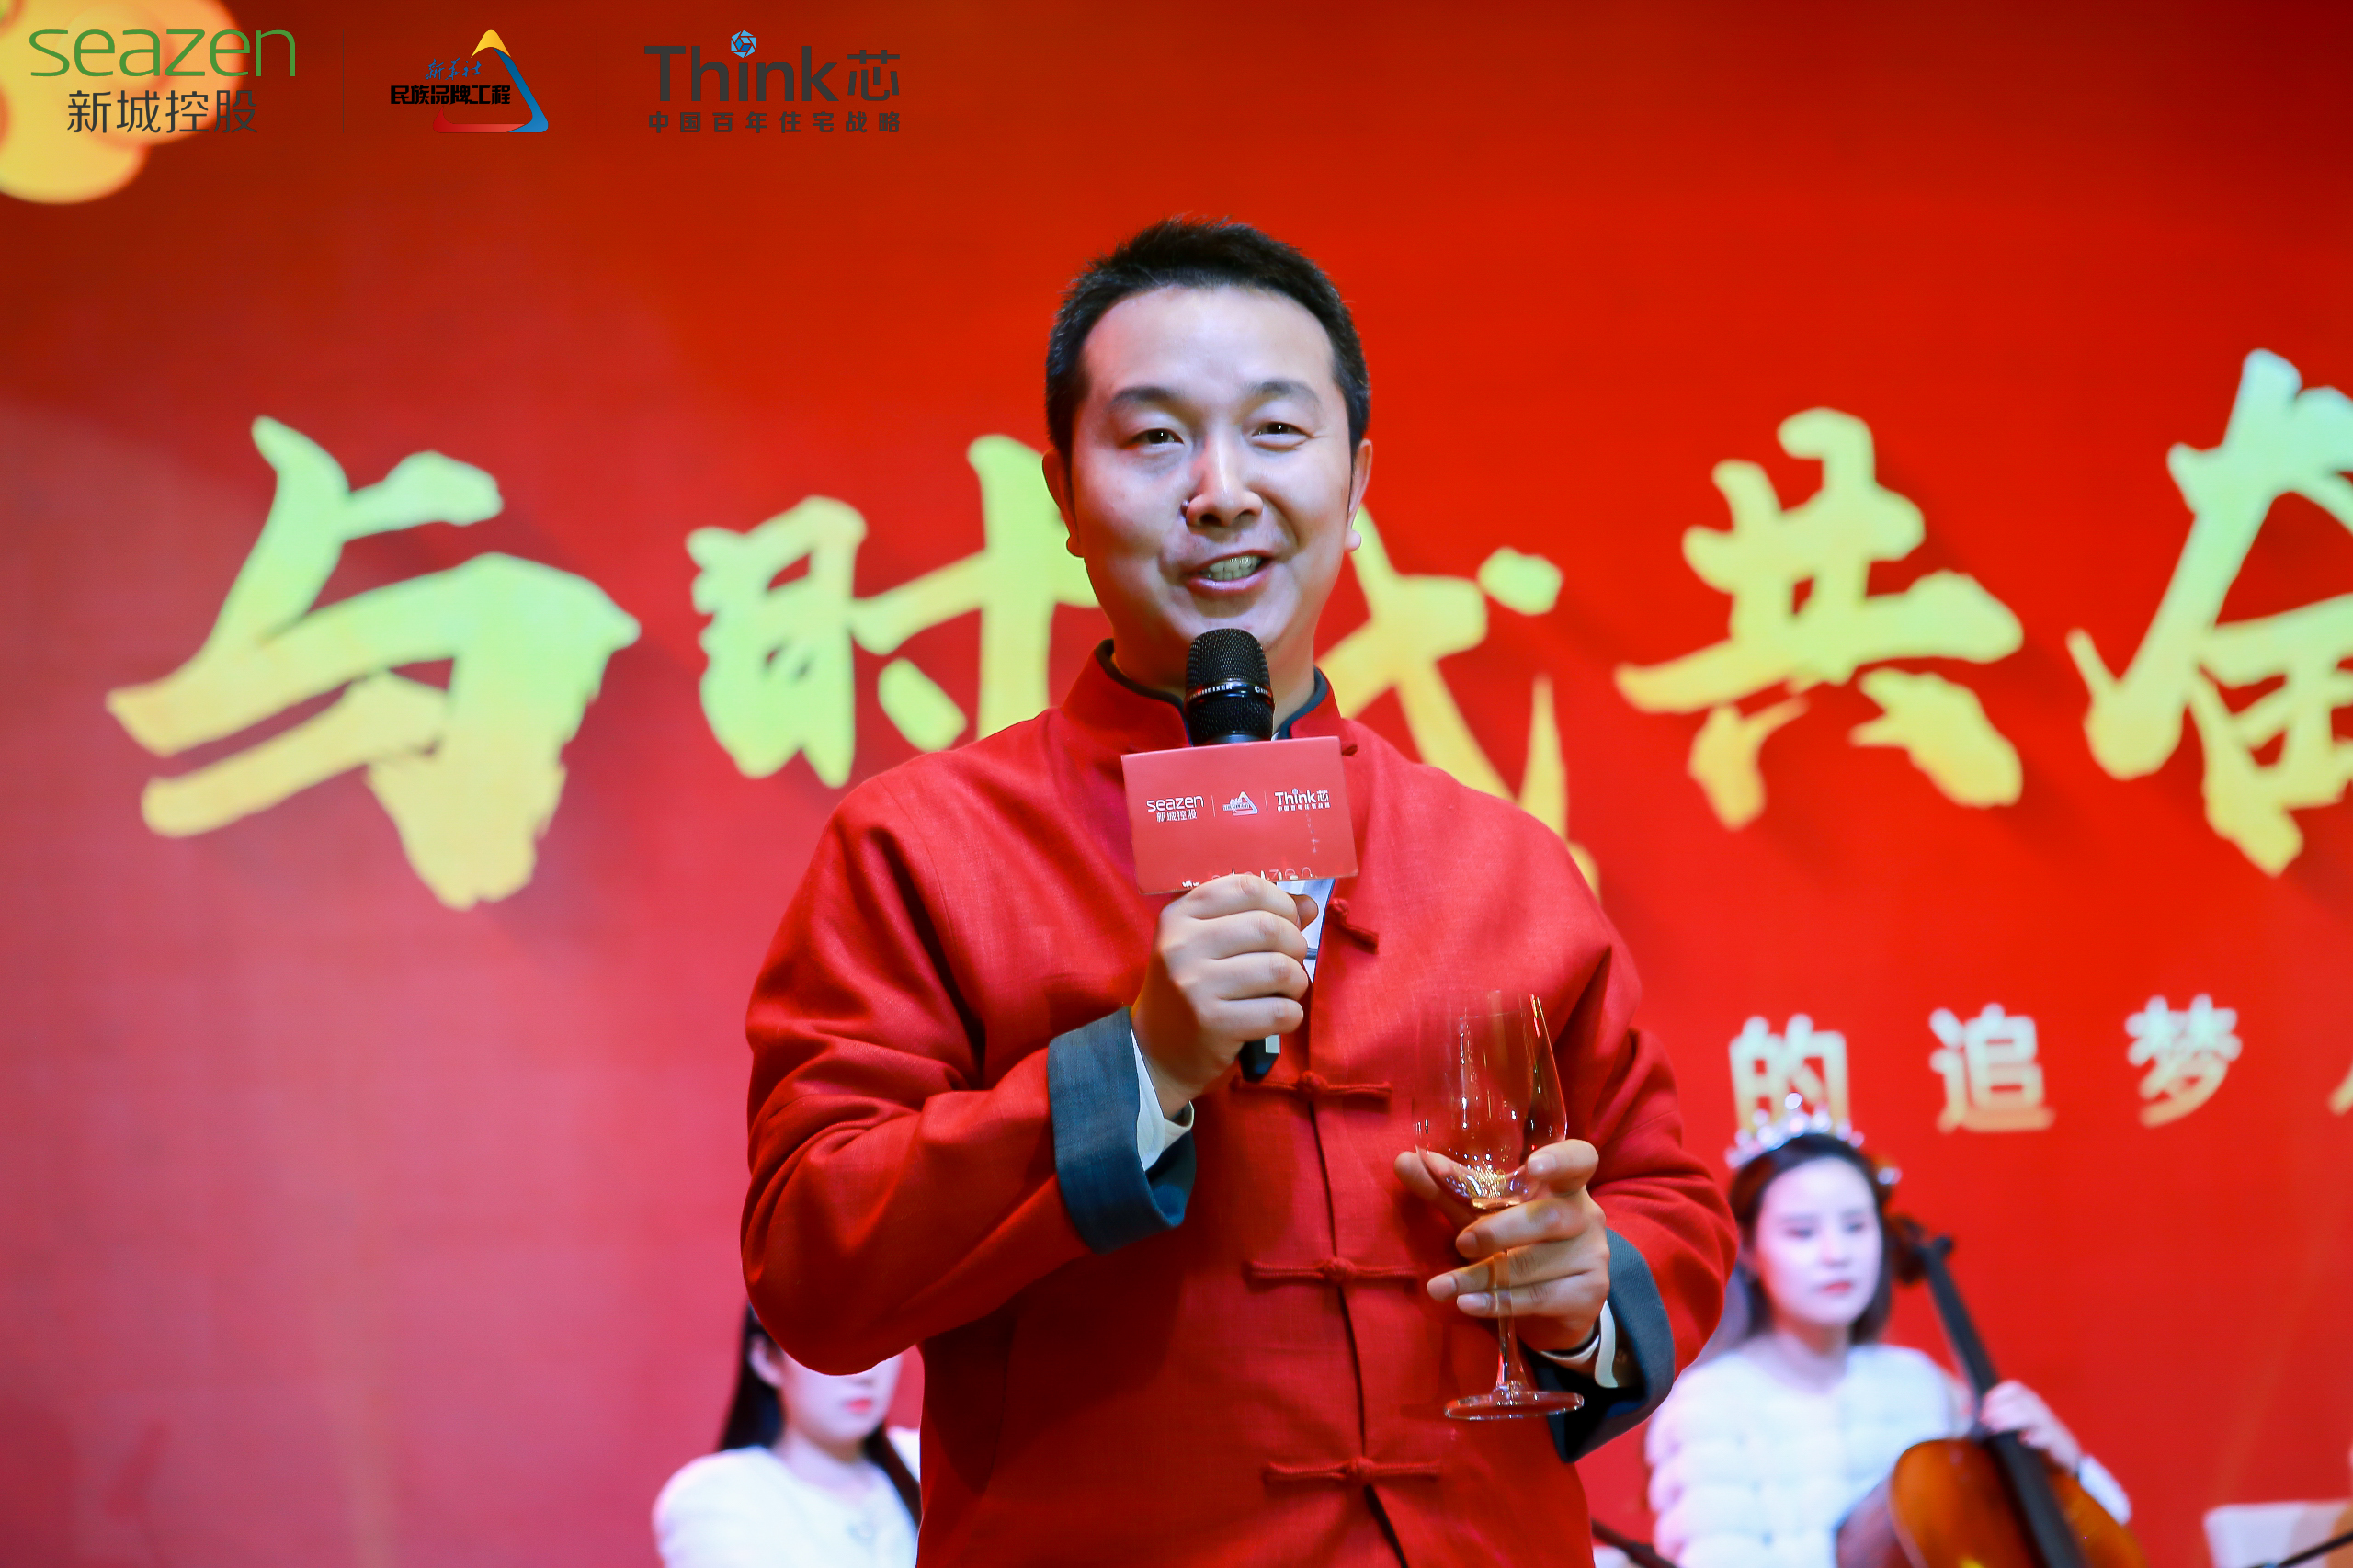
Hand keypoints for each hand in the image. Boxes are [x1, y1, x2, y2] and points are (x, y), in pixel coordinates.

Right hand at [1131, 875, 1317, 1115]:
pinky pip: (1279, 1011)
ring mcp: (1195, 985)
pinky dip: (1291, 1014)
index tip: (1287, 920)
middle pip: (1268, 926)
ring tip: (1287, 990)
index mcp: (1179, 915)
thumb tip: (1309, 905)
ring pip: (1279, 969)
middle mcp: (1182, 945)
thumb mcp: (1206, 944)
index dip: (1281, 901)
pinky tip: (1279, 1016)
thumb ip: (1254, 917)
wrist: (1154, 1051)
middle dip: (1295, 943)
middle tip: (1291, 960)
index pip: (1246, 887)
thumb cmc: (1190, 988)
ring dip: (1297, 981)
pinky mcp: (1213, 1023)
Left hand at [1394, 1139, 1609, 1353]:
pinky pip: (1539, 1297)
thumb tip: (1403, 1160)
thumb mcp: (1484, 1213)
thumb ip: (1449, 1188)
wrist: (1556, 1306)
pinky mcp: (1587, 1294)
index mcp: (1564, 1184)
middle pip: (1549, 1217)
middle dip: (1498, 1231)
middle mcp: (1585, 1216)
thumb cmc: (1517, 1243)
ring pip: (1536, 1265)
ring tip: (1442, 1287)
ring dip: (1483, 1276)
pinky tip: (1467, 1304)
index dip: (1560, 1160)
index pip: (1579, 1159)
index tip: (1532, 1167)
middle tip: (1461, 1244)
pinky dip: (1498, 1302)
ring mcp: (1592, 1256)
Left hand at [1979, 1380, 2083, 1471]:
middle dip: (1998, 1408)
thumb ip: (1995, 1417)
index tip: (1981, 1405)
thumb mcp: (2015, 1425)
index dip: (1996, 1394)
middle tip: (1983, 1419)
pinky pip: (2048, 1437)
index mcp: (2028, 1403)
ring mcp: (2049, 1426)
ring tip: (1995, 1427)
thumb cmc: (2034, 1437)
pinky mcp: (2057, 1444)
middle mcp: (2039, 1410)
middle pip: (2020, 1399)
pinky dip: (2036, 1437)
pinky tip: (2024, 1440)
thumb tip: (1966, 1414)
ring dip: (2011, 1419)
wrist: (2065, 1456)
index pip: (2014, 1388)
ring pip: (2032, 1415)